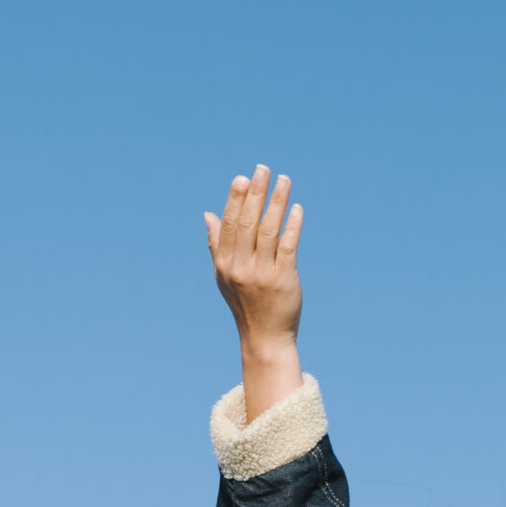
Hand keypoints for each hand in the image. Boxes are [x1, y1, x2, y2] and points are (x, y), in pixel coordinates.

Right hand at [205, 164, 304, 419]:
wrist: (264, 337)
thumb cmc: (245, 304)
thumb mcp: (224, 276)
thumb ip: (217, 245)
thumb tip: (208, 214)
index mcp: (225, 263)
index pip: (229, 224)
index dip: (235, 199)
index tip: (242, 178)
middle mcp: (241, 267)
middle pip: (247, 222)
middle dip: (255, 193)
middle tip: (263, 170)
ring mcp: (262, 273)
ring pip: (269, 230)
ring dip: (277, 202)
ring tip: (285, 181)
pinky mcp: (284, 280)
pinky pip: (288, 247)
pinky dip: (292, 226)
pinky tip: (297, 209)